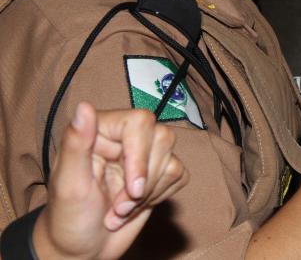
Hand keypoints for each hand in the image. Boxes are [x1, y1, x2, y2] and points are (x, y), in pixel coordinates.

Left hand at [32, 103, 188, 259]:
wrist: (83, 249)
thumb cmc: (69, 218)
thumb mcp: (68, 183)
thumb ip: (76, 143)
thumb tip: (83, 107)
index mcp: (100, 131)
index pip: (140, 122)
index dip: (141, 154)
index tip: (131, 187)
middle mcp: (124, 138)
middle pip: (162, 137)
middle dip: (146, 178)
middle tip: (121, 204)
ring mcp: (144, 155)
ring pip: (173, 158)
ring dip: (151, 192)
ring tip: (122, 209)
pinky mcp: (159, 173)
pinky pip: (180, 174)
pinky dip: (161, 196)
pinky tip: (136, 207)